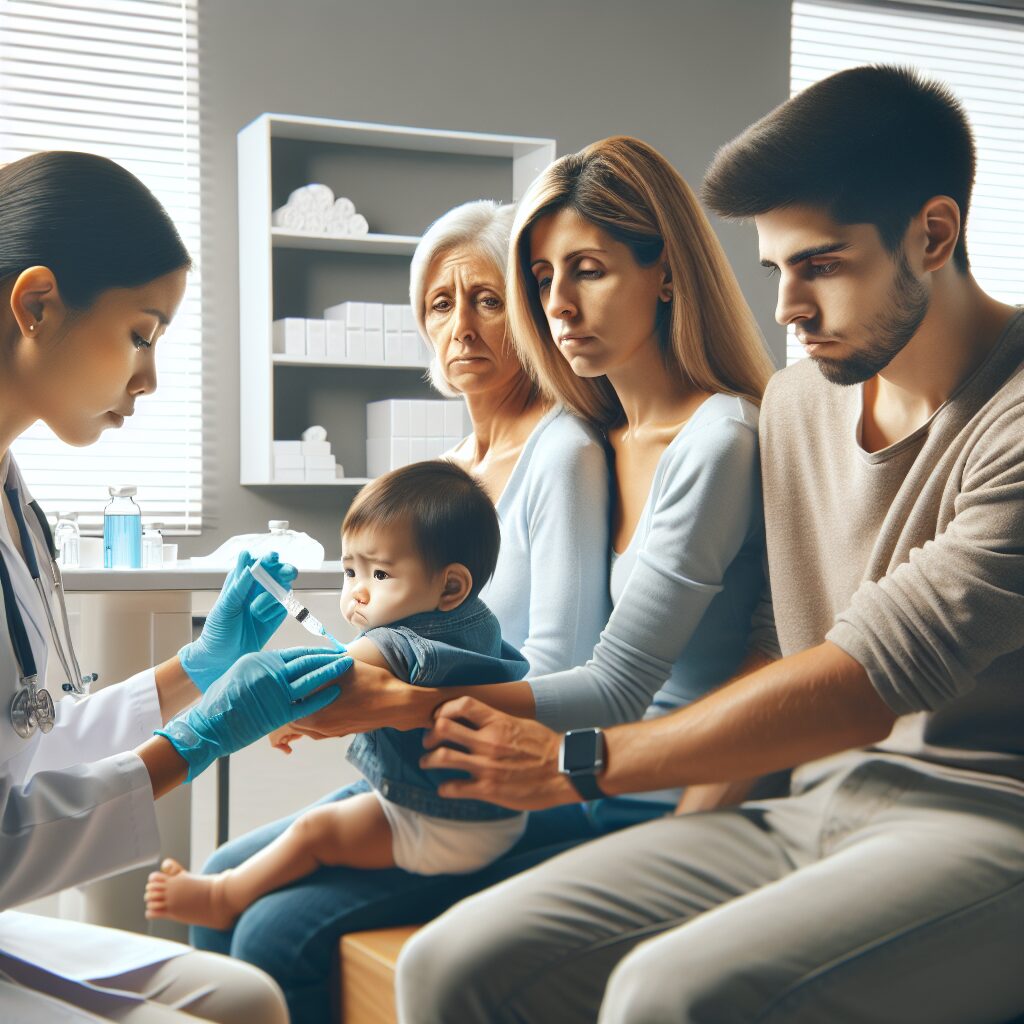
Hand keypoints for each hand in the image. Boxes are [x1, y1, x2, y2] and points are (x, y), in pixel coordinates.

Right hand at [156, 647, 349, 780]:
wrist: (208, 726)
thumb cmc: (219, 702)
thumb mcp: (239, 675)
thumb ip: (261, 669)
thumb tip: (278, 668)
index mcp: (260, 660)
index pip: (295, 653)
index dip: (315, 651)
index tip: (329, 650)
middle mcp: (269, 672)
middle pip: (307, 661)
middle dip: (328, 657)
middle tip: (345, 654)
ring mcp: (275, 692)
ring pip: (311, 678)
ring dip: (332, 671)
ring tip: (347, 666)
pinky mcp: (278, 712)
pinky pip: (308, 703)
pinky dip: (324, 696)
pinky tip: (337, 691)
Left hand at [178, 550, 297, 691]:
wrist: (222, 659)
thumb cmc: (218, 630)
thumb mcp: (225, 607)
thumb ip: (239, 585)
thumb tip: (249, 560)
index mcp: (241, 580)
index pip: (258, 562)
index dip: (267, 558)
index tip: (272, 557)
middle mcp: (257, 588)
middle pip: (278, 572)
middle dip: (284, 571)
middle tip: (288, 573)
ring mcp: (268, 601)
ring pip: (283, 588)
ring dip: (272, 597)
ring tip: (254, 612)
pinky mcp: (276, 615)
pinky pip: (284, 606)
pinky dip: (274, 611)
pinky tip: (260, 620)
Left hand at [290, 659, 432, 737]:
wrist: (396, 703)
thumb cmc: (371, 683)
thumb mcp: (342, 668)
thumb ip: (319, 668)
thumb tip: (301, 662)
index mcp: (316, 713)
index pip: (288, 705)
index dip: (283, 692)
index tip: (281, 681)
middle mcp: (320, 727)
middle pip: (292, 718)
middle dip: (290, 704)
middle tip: (289, 688)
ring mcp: (331, 732)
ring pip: (305, 726)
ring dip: (301, 712)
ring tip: (303, 695)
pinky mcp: (340, 733)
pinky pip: (318, 729)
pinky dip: (314, 718)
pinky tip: (320, 704)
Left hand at [418, 697, 577, 810]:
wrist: (565, 771)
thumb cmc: (546, 747)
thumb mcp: (521, 724)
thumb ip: (499, 722)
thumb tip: (483, 720)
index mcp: (498, 721)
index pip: (461, 704)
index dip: (444, 709)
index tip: (439, 717)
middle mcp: (488, 741)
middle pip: (443, 728)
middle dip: (429, 734)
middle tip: (428, 741)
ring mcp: (486, 765)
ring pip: (442, 757)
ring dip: (429, 760)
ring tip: (426, 762)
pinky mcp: (489, 788)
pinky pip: (454, 787)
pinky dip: (445, 788)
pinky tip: (445, 788)